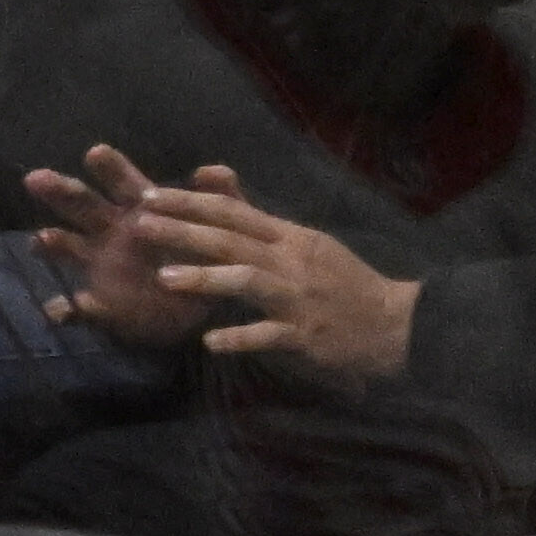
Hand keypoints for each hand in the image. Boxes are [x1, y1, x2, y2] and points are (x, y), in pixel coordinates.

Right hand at [25, 143, 231, 352]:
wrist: (201, 311)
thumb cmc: (203, 262)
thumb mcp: (221, 230)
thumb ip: (224, 199)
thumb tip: (214, 170)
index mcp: (141, 210)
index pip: (122, 182)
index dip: (110, 168)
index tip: (96, 153)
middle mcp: (112, 231)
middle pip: (82, 205)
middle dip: (61, 190)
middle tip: (37, 178)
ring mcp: (100, 266)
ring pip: (68, 247)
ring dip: (52, 242)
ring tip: (40, 240)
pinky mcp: (99, 304)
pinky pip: (77, 309)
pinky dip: (66, 310)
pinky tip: (56, 311)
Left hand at [125, 181, 416, 373]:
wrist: (394, 323)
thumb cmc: (345, 284)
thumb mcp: (306, 244)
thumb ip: (261, 223)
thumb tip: (220, 195)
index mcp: (290, 236)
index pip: (233, 210)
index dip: (190, 200)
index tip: (150, 194)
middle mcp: (291, 261)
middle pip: (230, 239)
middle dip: (183, 230)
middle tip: (141, 225)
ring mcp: (298, 298)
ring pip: (245, 280)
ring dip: (204, 278)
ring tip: (164, 278)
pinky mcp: (306, 335)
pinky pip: (268, 335)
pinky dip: (239, 337)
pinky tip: (210, 341)